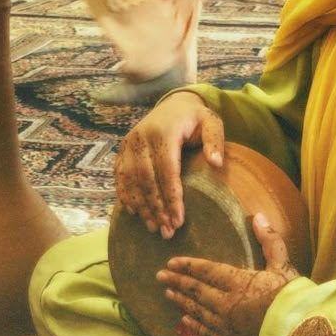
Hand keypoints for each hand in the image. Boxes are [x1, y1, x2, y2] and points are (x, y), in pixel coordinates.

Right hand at [114, 91, 223, 239]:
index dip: (172, 198)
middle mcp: (141, 138)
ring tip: (154, 228)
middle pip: (147, 181)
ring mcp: (129, 144)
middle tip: (167, 232)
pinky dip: (126, 196)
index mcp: (163, 133)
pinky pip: (120, 176)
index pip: (167, 172)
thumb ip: (214, 140)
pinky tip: (135, 213)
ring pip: (132, 181)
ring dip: (142, 207)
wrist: (173, 104)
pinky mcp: (122, 150)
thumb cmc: (195, 118)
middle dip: (157, 209)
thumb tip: (215, 163)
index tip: (179, 221)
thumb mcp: (211, 122)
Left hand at [156, 212, 299, 335]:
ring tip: (168, 294)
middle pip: (195, 290)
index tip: (172, 262)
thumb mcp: (283, 265)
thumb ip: (269, 240)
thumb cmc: (292, 299)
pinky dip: (193, 323)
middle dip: (177, 281)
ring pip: (196, 310)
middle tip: (160, 276)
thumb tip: (257, 216)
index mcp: (237, 282)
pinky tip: (184, 319)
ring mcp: (224, 325)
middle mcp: (225, 303)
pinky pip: (205, 331)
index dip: (187, 266)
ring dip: (181, 301)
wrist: (297, 335)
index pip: (206, 271)